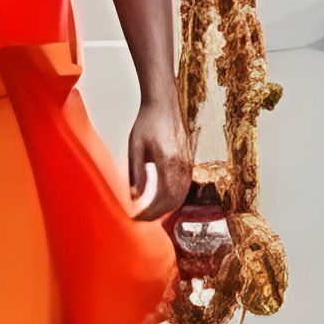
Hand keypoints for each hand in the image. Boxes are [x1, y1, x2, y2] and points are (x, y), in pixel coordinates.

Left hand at [125, 100, 191, 220]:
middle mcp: (182, 165)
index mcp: (168, 162)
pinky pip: (184, 187)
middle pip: (174, 201)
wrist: (164, 104)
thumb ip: (136, 174)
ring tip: (148, 212)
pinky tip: (160, 198)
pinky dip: (173, 198)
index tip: (136, 219)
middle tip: (140, 219)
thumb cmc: (147, 122)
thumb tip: (134, 198)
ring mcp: (188, 164)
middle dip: (157, 214)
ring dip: (166, 208)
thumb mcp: (135, 148)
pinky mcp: (189, 161)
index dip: (150, 213)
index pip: (163, 198)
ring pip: (181, 196)